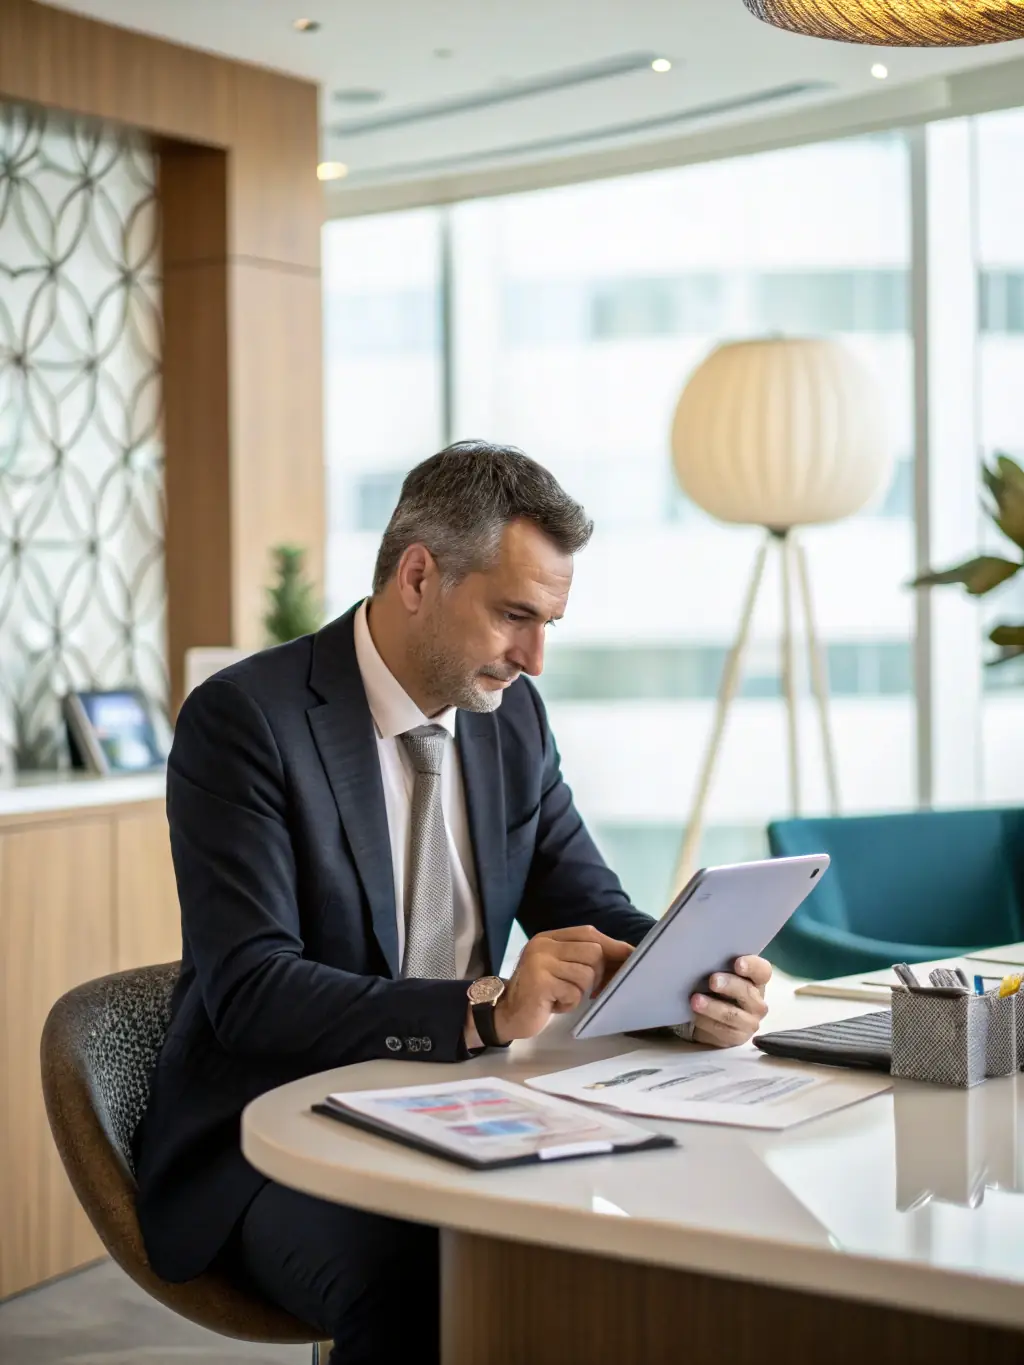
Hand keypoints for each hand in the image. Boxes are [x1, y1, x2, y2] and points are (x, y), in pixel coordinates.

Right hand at [492, 926, 633, 1043]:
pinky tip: (555, 1004)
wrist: (506, 1014)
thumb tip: (625, 956)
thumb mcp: (559, 969)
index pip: (590, 933)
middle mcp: (544, 945)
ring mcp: (540, 962)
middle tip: (587, 990)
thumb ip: (583, 958)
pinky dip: (569, 1003)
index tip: (631, 957)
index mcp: (550, 938)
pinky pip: (574, 992)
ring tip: (564, 996)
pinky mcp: (540, 982)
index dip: (613, 946)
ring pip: (587, 973)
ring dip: (581, 992)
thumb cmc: (540, 994)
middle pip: (594, 952)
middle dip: (598, 975)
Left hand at [690, 955, 770, 1047]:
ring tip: (695, 1000)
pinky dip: (706, 1022)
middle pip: (747, 991)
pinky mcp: (737, 1037)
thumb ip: (718, 964)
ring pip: (733, 1014)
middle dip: (729, 985)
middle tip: (712, 981)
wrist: (709, 1017)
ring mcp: (749, 1021)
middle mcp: (757, 1001)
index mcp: (756, 980)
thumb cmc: (715, 987)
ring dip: (713, 1007)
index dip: (752, 966)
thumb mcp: (719, 973)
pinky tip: (694, 1015)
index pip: (762, 970)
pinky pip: (722, 1031)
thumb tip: (700, 953)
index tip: (737, 963)